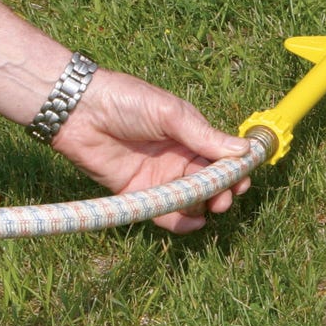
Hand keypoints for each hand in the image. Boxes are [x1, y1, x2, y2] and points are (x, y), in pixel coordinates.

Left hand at [51, 70, 252, 233]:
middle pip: (208, 181)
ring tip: (212, 208)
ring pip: (189, 199)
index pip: (221, 156)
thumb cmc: (128, 102)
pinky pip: (163, 213)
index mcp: (190, 133)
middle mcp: (178, 157)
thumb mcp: (170, 114)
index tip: (244, 179)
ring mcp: (159, 177)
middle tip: (226, 198)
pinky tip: (194, 223)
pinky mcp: (137, 193)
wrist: (80, 111)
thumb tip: (244, 151)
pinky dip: (180, 221)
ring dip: (204, 206)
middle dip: (222, 191)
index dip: (234, 169)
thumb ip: (204, 136)